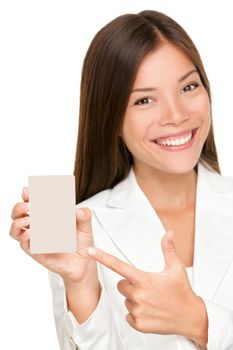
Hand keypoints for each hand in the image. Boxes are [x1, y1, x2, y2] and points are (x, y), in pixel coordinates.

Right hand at [9, 187, 97, 284]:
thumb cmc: (81, 241)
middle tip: (28, 206)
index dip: (27, 195)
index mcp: (47, 214)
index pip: (32, 201)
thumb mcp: (86, 226)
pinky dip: (24, 237)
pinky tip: (31, 233)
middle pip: (18, 213)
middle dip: (19, 207)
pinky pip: (23, 244)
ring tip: (28, 220)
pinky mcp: (35, 251)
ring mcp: (35, 238)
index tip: (28, 191)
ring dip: (18, 222)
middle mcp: (38, 225)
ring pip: (16, 229)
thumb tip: (78, 211)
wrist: (83, 262)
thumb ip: (84, 216)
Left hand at [87, 231, 207, 346]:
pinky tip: (150, 311)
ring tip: (151, 300)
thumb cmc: (182, 292)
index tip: (91, 251)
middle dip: (130, 284)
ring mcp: (138, 311)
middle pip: (120, 284)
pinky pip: (128, 315)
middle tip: (146, 287)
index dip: (103, 258)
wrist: (190, 317)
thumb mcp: (175, 268)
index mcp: (144, 279)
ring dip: (134, 299)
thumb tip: (168, 234)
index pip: (118, 266)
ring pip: (125, 300)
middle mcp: (138, 295)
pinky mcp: (138, 324)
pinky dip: (136, 313)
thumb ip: (168, 249)